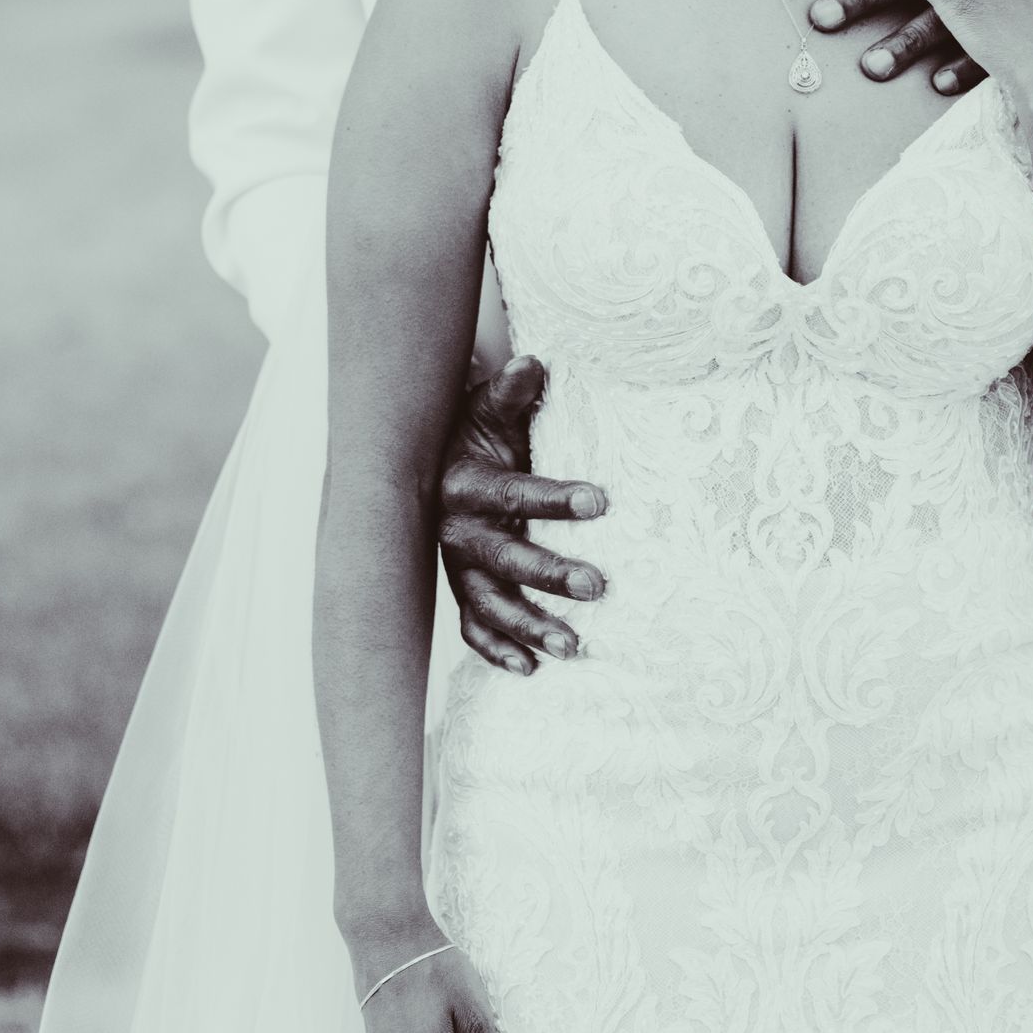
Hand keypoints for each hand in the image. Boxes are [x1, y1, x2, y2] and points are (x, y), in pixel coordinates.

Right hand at [438, 356, 608, 672]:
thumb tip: (533, 363)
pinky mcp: (461, 590)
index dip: (556, 498)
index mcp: (465, 484)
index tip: (602, 500)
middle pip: (505, 558)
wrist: (429, 461)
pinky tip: (530, 669)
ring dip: (530, 627)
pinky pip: (473, 628)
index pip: (514, 493)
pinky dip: (497, 651)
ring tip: (575, 647)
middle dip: (550, 574)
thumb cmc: (473, 431)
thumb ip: (511, 393)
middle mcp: (456, 531)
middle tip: (600, 585)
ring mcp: (457, 567)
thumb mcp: (487, 407)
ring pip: (489, 604)